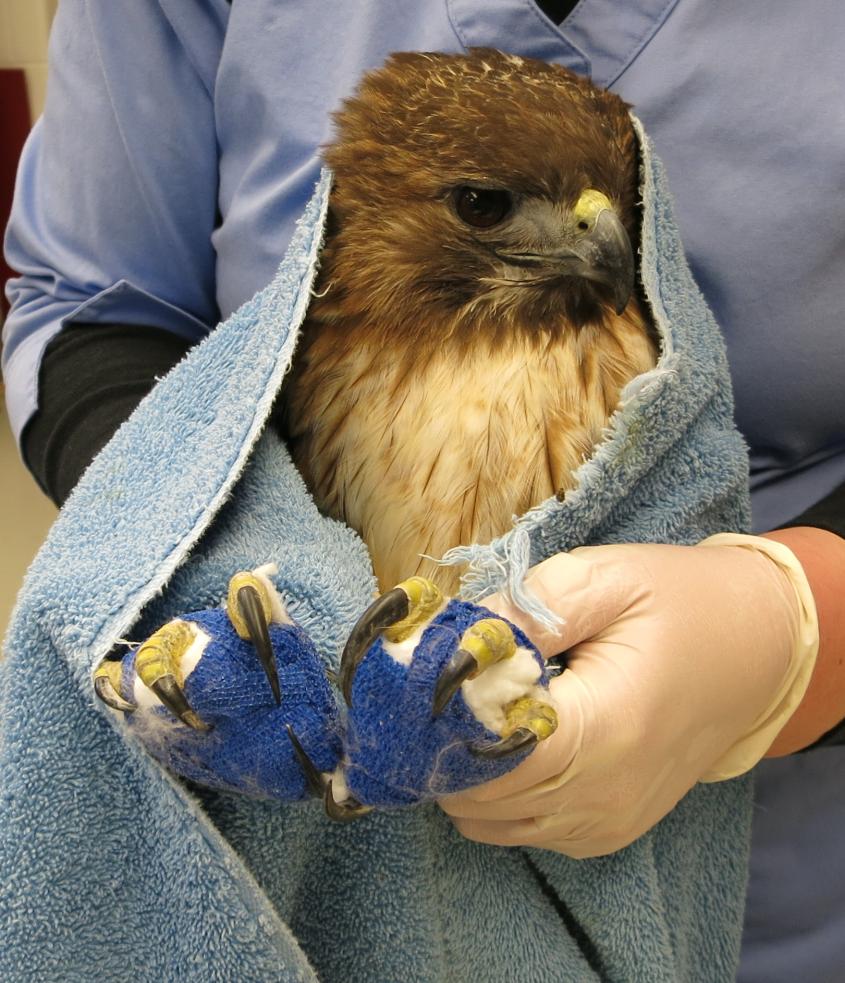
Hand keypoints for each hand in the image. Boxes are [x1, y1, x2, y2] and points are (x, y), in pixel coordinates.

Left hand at [440, 536, 816, 857]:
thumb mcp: (604, 579)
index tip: (421, 675)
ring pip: (488, 820)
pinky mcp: (605, 830)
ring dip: (464, 768)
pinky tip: (510, 738)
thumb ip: (524, 611)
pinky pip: (519, 828)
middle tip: (441, 684)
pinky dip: (495, 791)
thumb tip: (453, 646)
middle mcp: (602, 795)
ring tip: (477, 707)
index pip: (482, 755)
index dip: (438, 718)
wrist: (754, 648)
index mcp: (603, 730)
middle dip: (442, 740)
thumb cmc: (680, 603)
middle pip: (477, 794)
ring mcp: (604, 822)